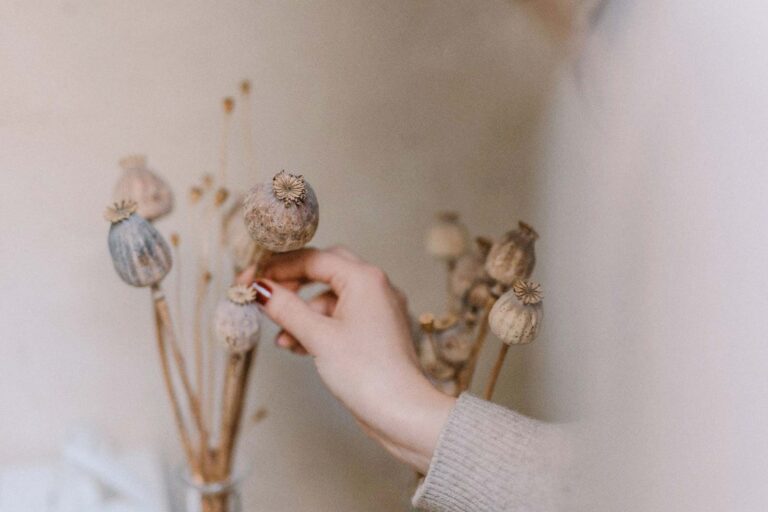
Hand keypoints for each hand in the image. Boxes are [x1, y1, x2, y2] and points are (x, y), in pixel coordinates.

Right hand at [237, 247, 454, 472]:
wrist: (403, 413)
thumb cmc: (369, 374)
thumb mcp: (318, 337)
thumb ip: (286, 308)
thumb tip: (260, 288)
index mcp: (365, 278)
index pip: (313, 258)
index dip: (277, 268)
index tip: (251, 280)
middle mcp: (376, 287)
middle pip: (324, 270)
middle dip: (292, 284)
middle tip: (266, 296)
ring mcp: (379, 308)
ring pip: (331, 297)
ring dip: (303, 313)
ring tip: (281, 337)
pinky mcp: (376, 330)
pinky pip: (341, 317)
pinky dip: (318, 327)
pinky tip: (298, 346)